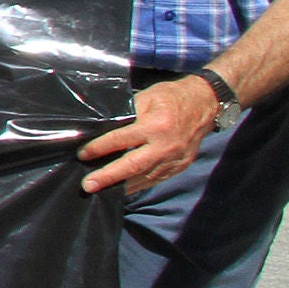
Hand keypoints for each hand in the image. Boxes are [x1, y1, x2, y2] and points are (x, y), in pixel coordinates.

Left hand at [80, 76, 220, 194]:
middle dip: (108, 177)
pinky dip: (138, 185)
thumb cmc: (171, 97)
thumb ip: (127, 112)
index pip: (122, 140)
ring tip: (100, 190)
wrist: (205, 104)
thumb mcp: (147, 96)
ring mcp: (175, 159)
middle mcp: (166, 146)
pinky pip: (156, 179)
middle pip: (133, 166)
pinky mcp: (180, 166)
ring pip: (144, 177)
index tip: (82, 154)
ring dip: (121, 185)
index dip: (100, 147)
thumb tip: (103, 127)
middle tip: (88, 185)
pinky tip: (123, 188)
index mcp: (156, 126)